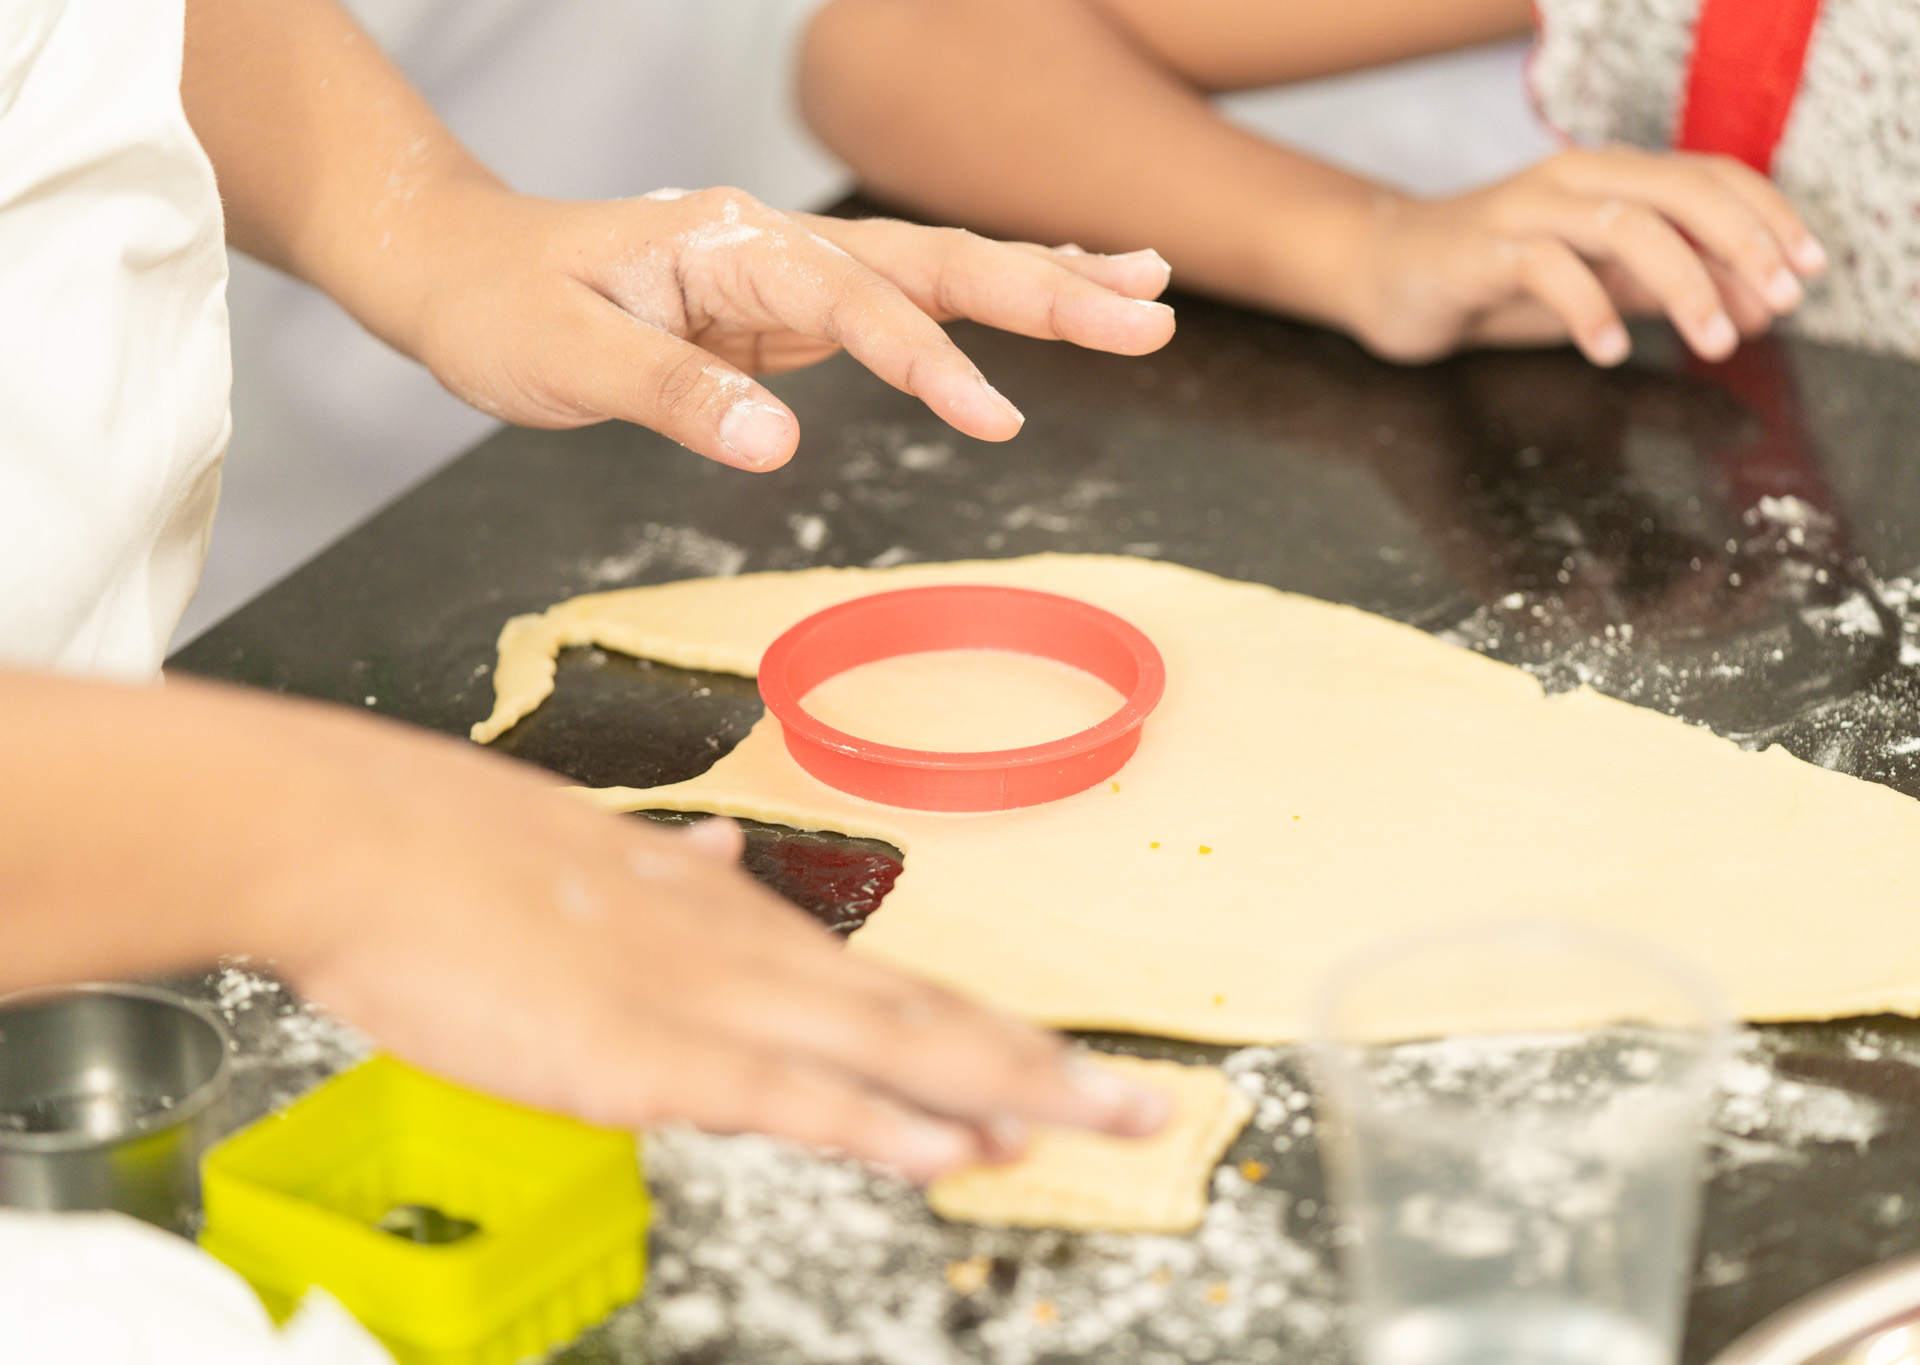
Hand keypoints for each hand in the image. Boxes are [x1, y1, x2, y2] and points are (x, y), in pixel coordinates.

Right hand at [252, 698, 1168, 1179]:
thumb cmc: (459, 855)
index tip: (1060, 1072)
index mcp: (734, 921)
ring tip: (1104, 1121)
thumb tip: (722, 858)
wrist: (362, 839)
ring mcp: (710, 1002)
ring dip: (1009, 1092)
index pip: (891, 992)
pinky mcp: (651, 1054)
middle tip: (1145, 1108)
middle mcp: (751, 956)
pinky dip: (881, 1125)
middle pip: (929, 1020)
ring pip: (895, 1052)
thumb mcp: (593, 857)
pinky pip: (793, 1098)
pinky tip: (951, 1150)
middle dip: (1046, 1069)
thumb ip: (672, 875)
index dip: (987, 1039)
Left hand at [382, 181, 1175, 471]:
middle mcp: (779, 244)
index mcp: (730, 243)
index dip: (928, 358)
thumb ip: (669, 395)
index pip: (856, 300)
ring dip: (1042, 282)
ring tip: (1146, 294)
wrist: (458, 266)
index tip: (995, 419)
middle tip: (1148, 316)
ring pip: (939, 269)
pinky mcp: (795, 308)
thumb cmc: (499, 307)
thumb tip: (777, 443)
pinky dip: (987, 306)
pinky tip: (1049, 304)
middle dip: (1044, 289)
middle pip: (934, 260)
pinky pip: (910, 305)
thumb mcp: (561, 359)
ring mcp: (794, 273)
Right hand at [1339, 146, 1827, 366]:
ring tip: (1714, 341)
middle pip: (1682, 189)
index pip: (1712, 176)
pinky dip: (1589, 309)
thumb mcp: (1601, 288)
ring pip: (1626, 223)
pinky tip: (1610, 351)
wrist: (1390, 276)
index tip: (1810, 270)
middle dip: (1744, 243)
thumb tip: (1758, 305)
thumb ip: (1671, 291)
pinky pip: (1547, 267)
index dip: (1769, 216)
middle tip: (1781, 302)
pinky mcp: (1482, 249)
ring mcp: (1528, 209)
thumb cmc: (1498, 282)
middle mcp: (1578, 178)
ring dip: (1684, 282)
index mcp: (1614, 178)